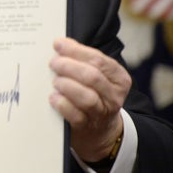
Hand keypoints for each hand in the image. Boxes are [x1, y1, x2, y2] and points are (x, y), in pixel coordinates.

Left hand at [48, 37, 130, 161]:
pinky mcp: (87, 126)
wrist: (99, 128)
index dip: (76, 51)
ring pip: (87, 97)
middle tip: (53, 63)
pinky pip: (76, 115)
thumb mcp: (97, 75)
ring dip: (67, 85)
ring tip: (55, 81)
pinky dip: (63, 104)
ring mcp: (102, 113)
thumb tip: (60, 44)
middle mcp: (114, 96)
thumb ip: (83, 60)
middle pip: (92, 77)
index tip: (58, 44)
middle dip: (69, 67)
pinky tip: (54, 97)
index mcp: (119, 78)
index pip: (98, 60)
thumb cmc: (94, 93)